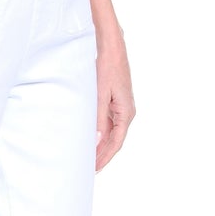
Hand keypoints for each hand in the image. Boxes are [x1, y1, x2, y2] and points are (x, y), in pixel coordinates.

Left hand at [95, 34, 134, 169]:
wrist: (111, 46)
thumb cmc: (107, 67)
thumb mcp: (100, 94)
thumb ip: (98, 118)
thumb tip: (97, 140)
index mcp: (126, 112)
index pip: (116, 142)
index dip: (105, 157)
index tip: (94, 169)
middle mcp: (126, 112)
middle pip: (114, 140)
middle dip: (102, 154)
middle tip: (88, 168)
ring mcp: (120, 106)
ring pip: (111, 132)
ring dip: (100, 144)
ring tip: (88, 156)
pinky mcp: (114, 101)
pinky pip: (108, 122)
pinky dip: (100, 132)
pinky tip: (90, 137)